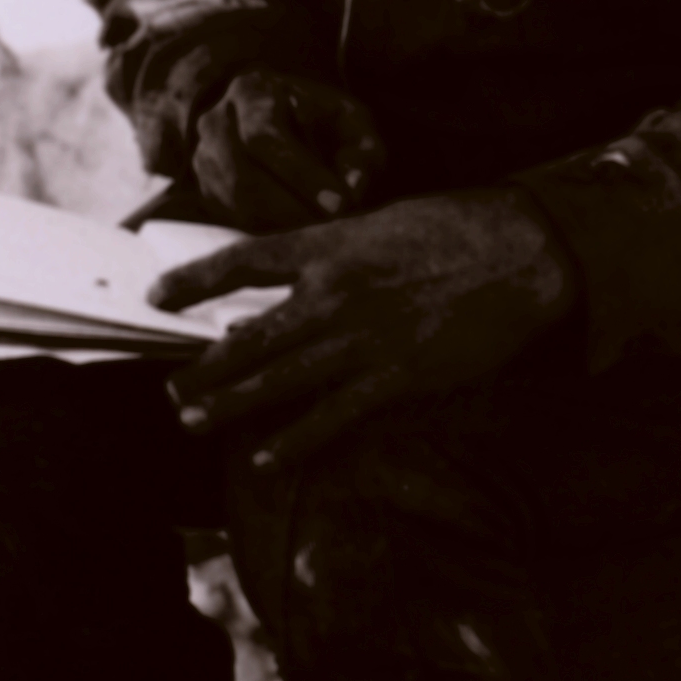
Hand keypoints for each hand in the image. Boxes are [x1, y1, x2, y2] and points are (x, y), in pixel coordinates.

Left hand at [149, 189, 577, 466]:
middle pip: (251, 337)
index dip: (194, 281)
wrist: (522, 251)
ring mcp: (361, 338)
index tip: (158, 296)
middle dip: (207, 369)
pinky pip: (334, 415)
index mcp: (328, 246)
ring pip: (280, 379)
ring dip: (232, 405)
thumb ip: (338, 250)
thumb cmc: (458, 228)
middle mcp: (333, 293)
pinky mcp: (396, 375)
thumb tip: (303, 275)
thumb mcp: (382, 222)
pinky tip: (268, 458)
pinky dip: (297, 440)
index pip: (242, 261)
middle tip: (172, 392)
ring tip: (194, 421)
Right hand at [190, 68, 385, 228]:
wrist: (284, 119)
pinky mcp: (205, 188)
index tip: (339, 204)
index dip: (302, 175)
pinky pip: (236, 219)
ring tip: (320, 219)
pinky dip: (272, 228)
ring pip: (238, 204)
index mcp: (252, 91)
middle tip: (333, 220)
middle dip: (295, 207)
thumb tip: (352, 187)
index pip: (265, 137)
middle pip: (244, 177)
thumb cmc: (323, 121)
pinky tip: (300, 220)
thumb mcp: (351, 123)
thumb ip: (360, 151)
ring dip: (285, 221)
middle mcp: (215, 121)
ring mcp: (203, 156)